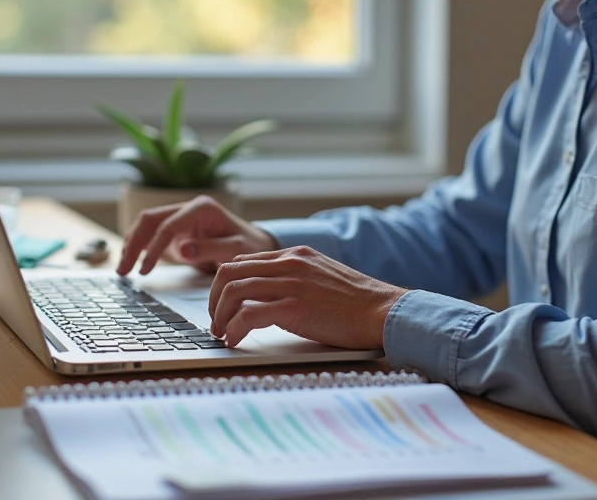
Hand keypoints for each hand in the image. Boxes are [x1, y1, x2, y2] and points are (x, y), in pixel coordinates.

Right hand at [117, 196, 278, 275]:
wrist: (256, 244)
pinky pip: (151, 234)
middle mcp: (188, 208)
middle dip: (133, 244)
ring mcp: (180, 217)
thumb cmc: (250, 246)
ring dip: (131, 245)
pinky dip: (139, 247)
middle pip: (150, 219)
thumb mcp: (237, 249)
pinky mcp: (176, 229)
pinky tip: (130, 263)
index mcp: (202, 208)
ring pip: (146, 225)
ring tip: (122, 270)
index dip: (154, 247)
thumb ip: (211, 248)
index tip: (145, 269)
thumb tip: (182, 250)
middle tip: (123, 270)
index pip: (168, 225)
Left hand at [208, 246, 407, 348]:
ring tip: (221, 333)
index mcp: (294, 254)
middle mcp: (288, 263)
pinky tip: (234, 340)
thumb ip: (294, 279)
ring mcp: (291, 283)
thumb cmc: (357, 302)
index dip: (225, 284)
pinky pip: (248, 314)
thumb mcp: (321, 278)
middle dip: (214, 298)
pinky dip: (234, 329)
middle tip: (215, 320)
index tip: (221, 305)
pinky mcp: (294, 307)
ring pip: (233, 290)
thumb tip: (267, 297)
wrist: (382, 310)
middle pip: (229, 272)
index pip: (243, 260)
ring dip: (219, 315)